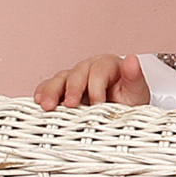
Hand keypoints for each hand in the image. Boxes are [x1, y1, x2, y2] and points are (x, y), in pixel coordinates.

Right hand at [33, 52, 150, 108]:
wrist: (120, 116)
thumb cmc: (128, 103)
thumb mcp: (137, 93)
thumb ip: (134, 77)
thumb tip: (132, 60)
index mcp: (107, 65)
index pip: (98, 72)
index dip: (97, 88)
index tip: (98, 104)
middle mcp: (88, 68)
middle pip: (77, 73)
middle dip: (73, 89)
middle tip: (71, 104)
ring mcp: (73, 78)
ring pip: (60, 79)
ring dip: (52, 91)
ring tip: (47, 105)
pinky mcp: (62, 89)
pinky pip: (49, 87)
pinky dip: (42, 93)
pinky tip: (38, 101)